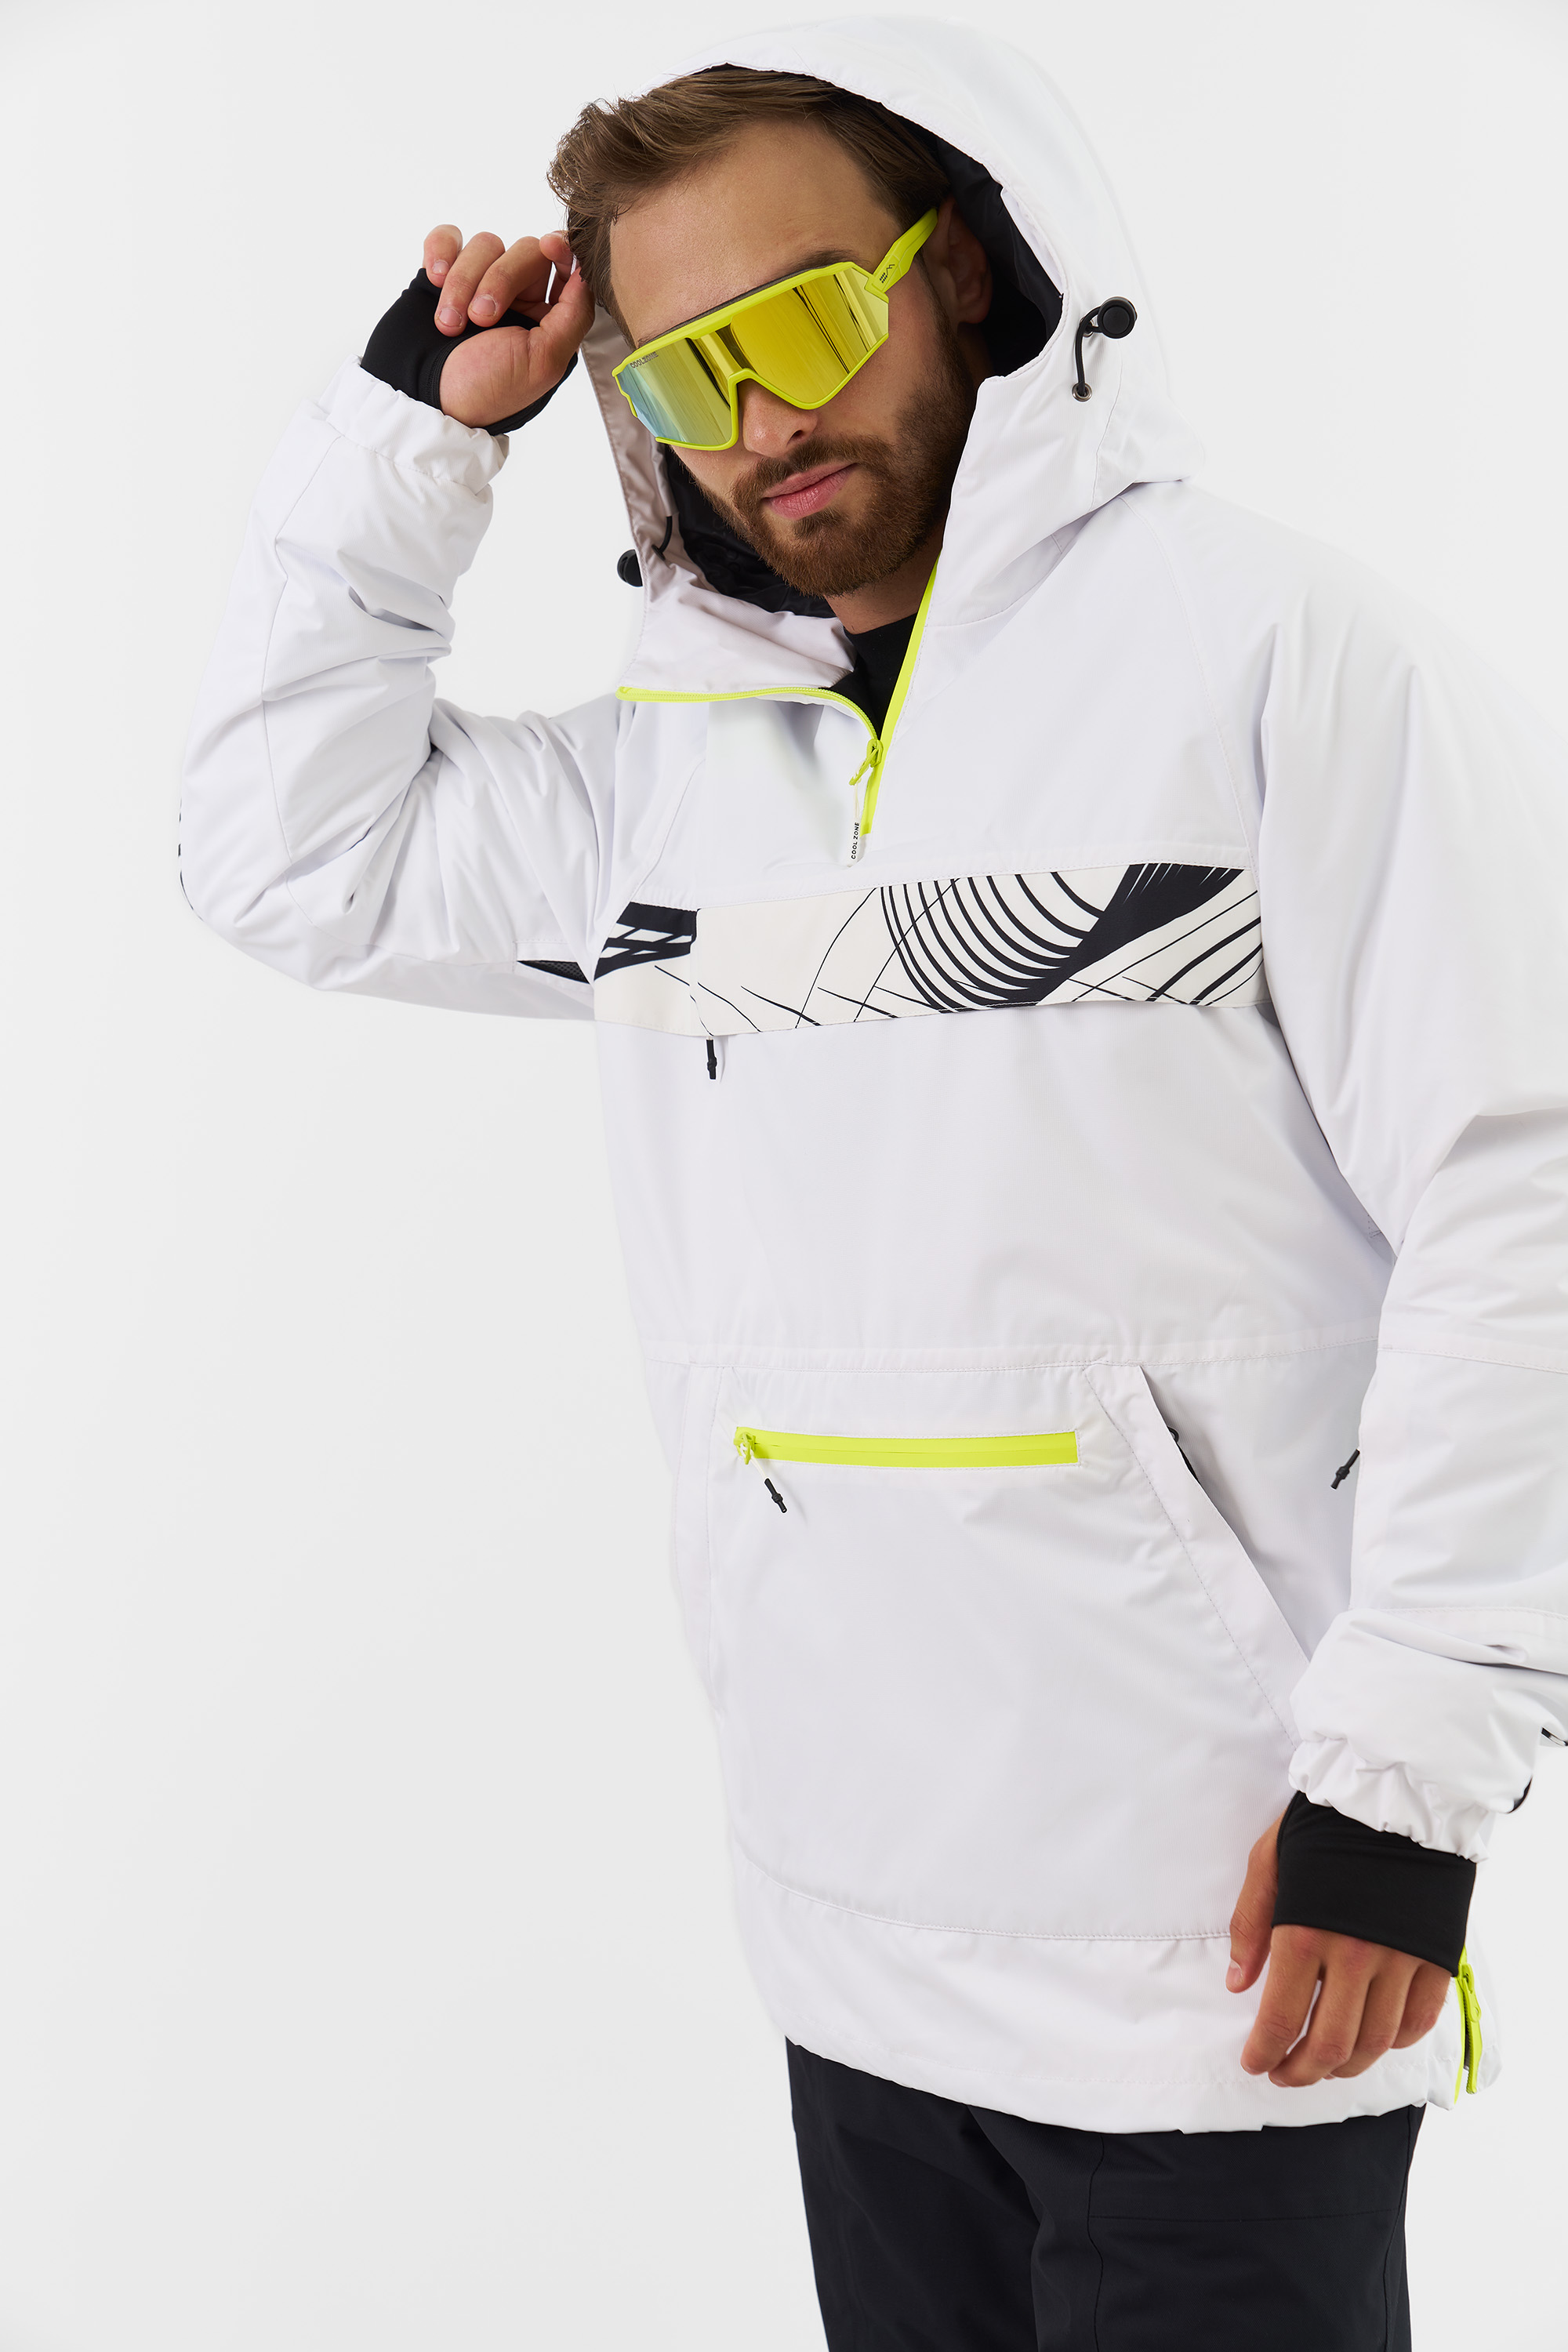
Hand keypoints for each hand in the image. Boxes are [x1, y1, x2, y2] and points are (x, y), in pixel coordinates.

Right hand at [421, 225, 592, 428]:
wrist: (423, 397)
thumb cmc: (485, 390)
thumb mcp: (543, 362)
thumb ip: (573, 316)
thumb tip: (586, 273)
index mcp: (546, 317)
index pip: (564, 265)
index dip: (561, 249)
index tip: (551, 246)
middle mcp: (516, 296)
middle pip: (525, 250)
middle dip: (500, 279)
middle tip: (482, 319)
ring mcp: (478, 281)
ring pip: (485, 245)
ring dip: (463, 283)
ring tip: (450, 325)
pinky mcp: (442, 273)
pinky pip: (448, 237)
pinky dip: (441, 252)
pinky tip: (434, 280)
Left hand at [1227, 1811, 1450, 2086]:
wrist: (1395, 1795)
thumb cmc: (1323, 1825)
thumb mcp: (1268, 1861)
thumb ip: (1250, 1924)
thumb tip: (1238, 1985)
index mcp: (1307, 1931)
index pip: (1282, 2017)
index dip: (1265, 2052)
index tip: (1253, 2064)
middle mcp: (1356, 1955)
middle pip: (1331, 2043)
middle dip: (1302, 2071)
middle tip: (1284, 2075)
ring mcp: (1402, 1959)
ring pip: (1376, 2042)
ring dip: (1346, 2066)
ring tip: (1324, 2066)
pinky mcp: (1436, 1958)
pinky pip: (1417, 2022)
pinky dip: (1394, 2043)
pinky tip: (1374, 2042)